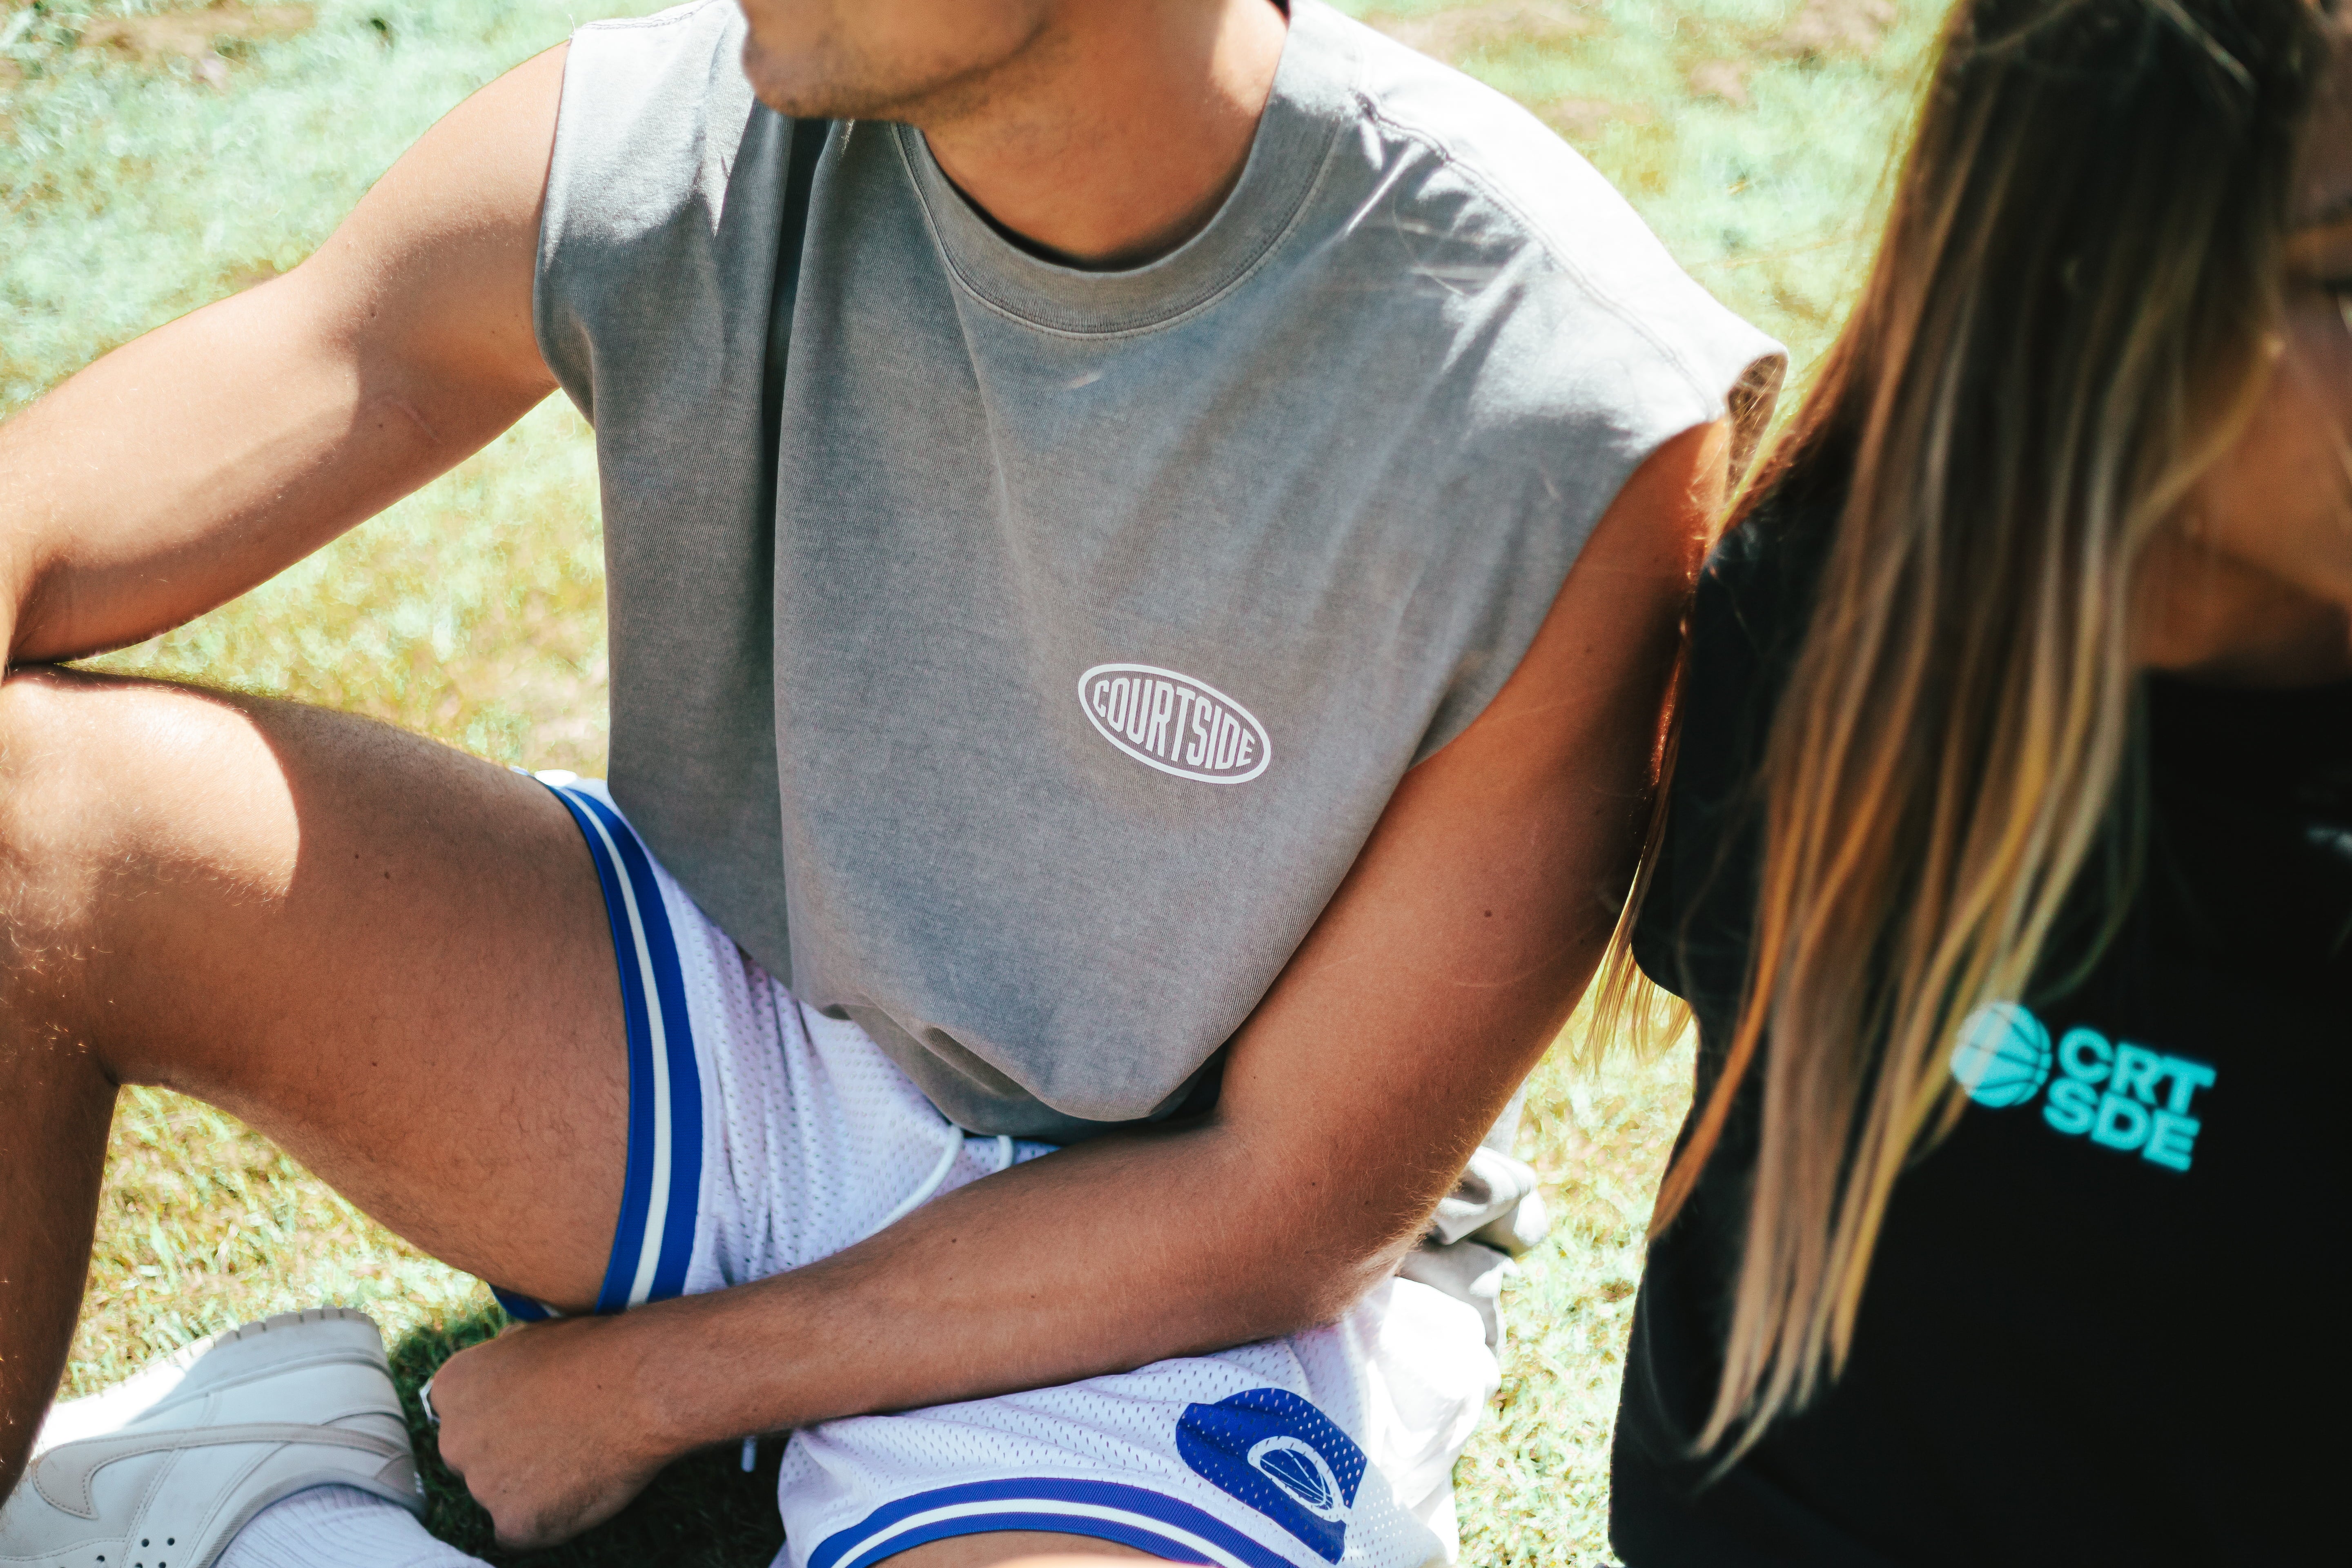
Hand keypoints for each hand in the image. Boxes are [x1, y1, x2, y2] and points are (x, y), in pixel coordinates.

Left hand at [426, 1314, 674, 1547]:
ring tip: (581, 1455)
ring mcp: (482, 1486)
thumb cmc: (598, 1352)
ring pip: (501, 1496)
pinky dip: (551, 1517)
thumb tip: (502, 1376)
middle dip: (509, 1455)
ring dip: (532, 1486)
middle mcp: (454, 1440)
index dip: (501, 1419)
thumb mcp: (532, 1337)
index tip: (534, 1415)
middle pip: (474, 1461)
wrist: (641, 1384)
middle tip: (561, 1438)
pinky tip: (582, 1484)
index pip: (462, 1417)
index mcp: (453, 1387)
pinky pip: (524, 1530)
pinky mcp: (513, 1523)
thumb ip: (502, 1365)